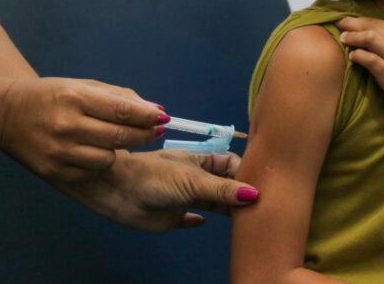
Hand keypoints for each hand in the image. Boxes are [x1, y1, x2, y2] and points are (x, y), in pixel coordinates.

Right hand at [0, 77, 166, 181]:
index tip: (164, 118)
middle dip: (145, 135)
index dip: (149, 116)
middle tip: (154, 131)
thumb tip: (156, 110)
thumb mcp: (83, 86)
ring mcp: (59, 151)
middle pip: (121, 137)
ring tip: (114, 140)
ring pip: (109, 159)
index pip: (124, 110)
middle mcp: (67, 125)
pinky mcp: (54, 171)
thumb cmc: (52, 96)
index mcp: (76, 98)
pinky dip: (98, 163)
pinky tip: (92, 151)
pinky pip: (91, 172)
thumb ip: (120, 97)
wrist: (5, 115)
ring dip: (119, 151)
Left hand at [56, 149, 258, 231]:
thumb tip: (255, 195)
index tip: (265, 187)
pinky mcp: (174, 217)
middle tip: (262, 208)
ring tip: (248, 220)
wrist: (118, 190)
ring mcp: (186, 197)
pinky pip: (191, 219)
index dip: (247, 174)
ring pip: (214, 204)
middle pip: (226, 186)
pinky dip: (199, 221)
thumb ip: (223, 190)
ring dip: (227, 210)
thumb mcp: (194, 180)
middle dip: (241, 194)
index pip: (233, 165)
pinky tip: (206, 223)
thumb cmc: (156, 176)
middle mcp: (197, 178)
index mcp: (202, 161)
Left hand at [337, 17, 383, 129]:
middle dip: (352, 24)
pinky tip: (352, 57)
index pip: (379, 22)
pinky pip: (369, 59)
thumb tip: (372, 38)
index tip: (346, 20)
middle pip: (372, 26)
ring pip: (369, 38)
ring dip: (353, 37)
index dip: (360, 20)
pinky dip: (358, 55)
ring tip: (342, 39)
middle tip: (338, 24)